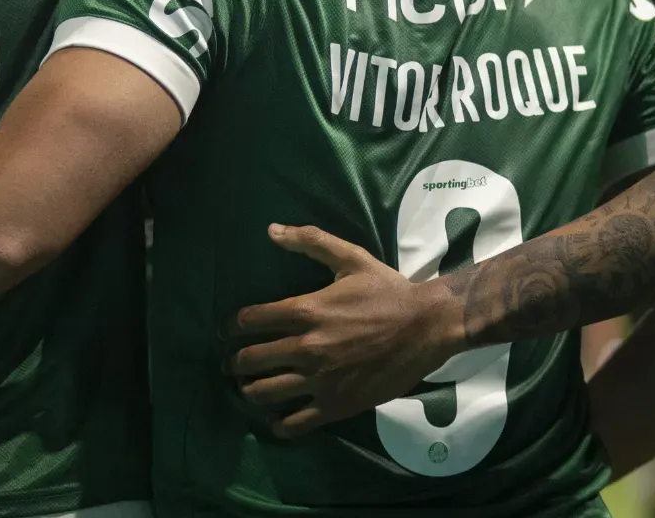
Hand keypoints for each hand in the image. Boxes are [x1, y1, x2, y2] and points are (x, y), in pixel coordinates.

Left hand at [230, 224, 462, 436]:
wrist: (427, 326)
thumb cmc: (388, 292)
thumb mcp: (352, 259)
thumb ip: (311, 242)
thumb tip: (271, 230)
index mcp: (306, 311)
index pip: (249, 321)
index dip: (231, 327)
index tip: (227, 333)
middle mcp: (306, 347)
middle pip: (250, 360)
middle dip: (234, 363)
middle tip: (232, 365)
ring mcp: (320, 380)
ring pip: (264, 393)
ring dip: (250, 392)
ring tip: (250, 389)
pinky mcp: (336, 405)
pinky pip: (296, 423)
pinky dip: (280, 424)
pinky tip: (277, 420)